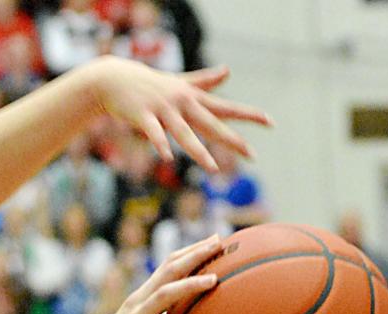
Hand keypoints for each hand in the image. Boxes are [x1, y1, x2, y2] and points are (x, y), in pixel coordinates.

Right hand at [78, 235, 220, 313]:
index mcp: (141, 297)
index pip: (168, 265)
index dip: (191, 251)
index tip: (215, 239)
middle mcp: (137, 303)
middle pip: (168, 271)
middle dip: (194, 255)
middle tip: (219, 243)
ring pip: (163, 296)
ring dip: (189, 286)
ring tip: (214, 281)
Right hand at [88, 60, 271, 169]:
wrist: (117, 79)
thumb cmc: (151, 84)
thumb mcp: (180, 81)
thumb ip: (204, 80)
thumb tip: (227, 71)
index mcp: (194, 97)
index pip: (226, 108)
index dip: (249, 115)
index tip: (270, 123)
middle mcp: (183, 103)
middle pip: (211, 124)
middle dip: (232, 140)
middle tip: (251, 154)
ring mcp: (163, 110)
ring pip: (184, 133)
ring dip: (199, 151)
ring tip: (214, 168)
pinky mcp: (144, 117)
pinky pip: (155, 134)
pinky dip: (160, 145)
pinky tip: (167, 158)